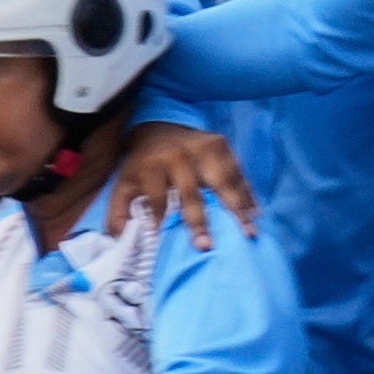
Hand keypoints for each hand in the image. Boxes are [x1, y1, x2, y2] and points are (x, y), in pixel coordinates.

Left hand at [94, 115, 257, 234]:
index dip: (157, 219)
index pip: (155, 198)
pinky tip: (255, 213)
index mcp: (150, 166)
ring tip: (248, 232)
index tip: (164, 241)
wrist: (159, 127)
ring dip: (236, 208)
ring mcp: (201, 147)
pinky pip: (236, 171)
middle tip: (207, 246)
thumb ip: (118, 211)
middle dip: (198, 220)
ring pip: (220, 181)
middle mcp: (176, 156)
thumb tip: (118, 238)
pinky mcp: (219, 142)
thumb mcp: (124, 184)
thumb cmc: (143, 165)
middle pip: (190, 192)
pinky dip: (247, 192)